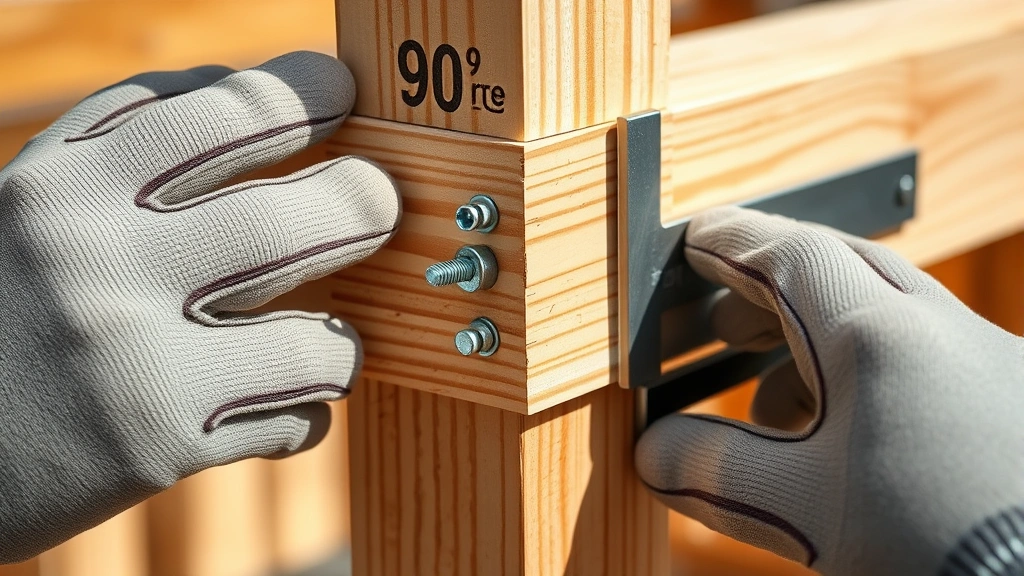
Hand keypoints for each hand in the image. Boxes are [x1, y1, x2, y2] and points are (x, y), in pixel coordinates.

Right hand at [0, 51, 399, 560]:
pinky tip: (281, 405)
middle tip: (379, 202)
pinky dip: (306, 410)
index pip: (220, 115)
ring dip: (343, 340)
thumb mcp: (33, 204)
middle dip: (363, 203)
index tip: (343, 91)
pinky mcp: (153, 442)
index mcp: (65, 184)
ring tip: (331, 337)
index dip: (304, 95)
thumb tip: (257, 98)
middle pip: (289, 219)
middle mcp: (95, 260)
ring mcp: (127, 356)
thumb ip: (128, 147)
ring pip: (313, 338)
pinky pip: (290, 417)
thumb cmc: (3, 309)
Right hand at [635, 207, 1023, 575]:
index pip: (790, 255)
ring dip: (816, 342)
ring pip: (886, 313)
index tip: (692, 242)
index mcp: (881, 334)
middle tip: (722, 322)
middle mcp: (942, 326)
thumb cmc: (934, 542)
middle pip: (840, 269)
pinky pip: (925, 351)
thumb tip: (654, 450)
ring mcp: (989, 356)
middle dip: (771, 289)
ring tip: (773, 406)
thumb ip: (716, 468)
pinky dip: (867, 370)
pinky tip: (848, 433)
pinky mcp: (1011, 394)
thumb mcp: (802, 510)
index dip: (732, 244)